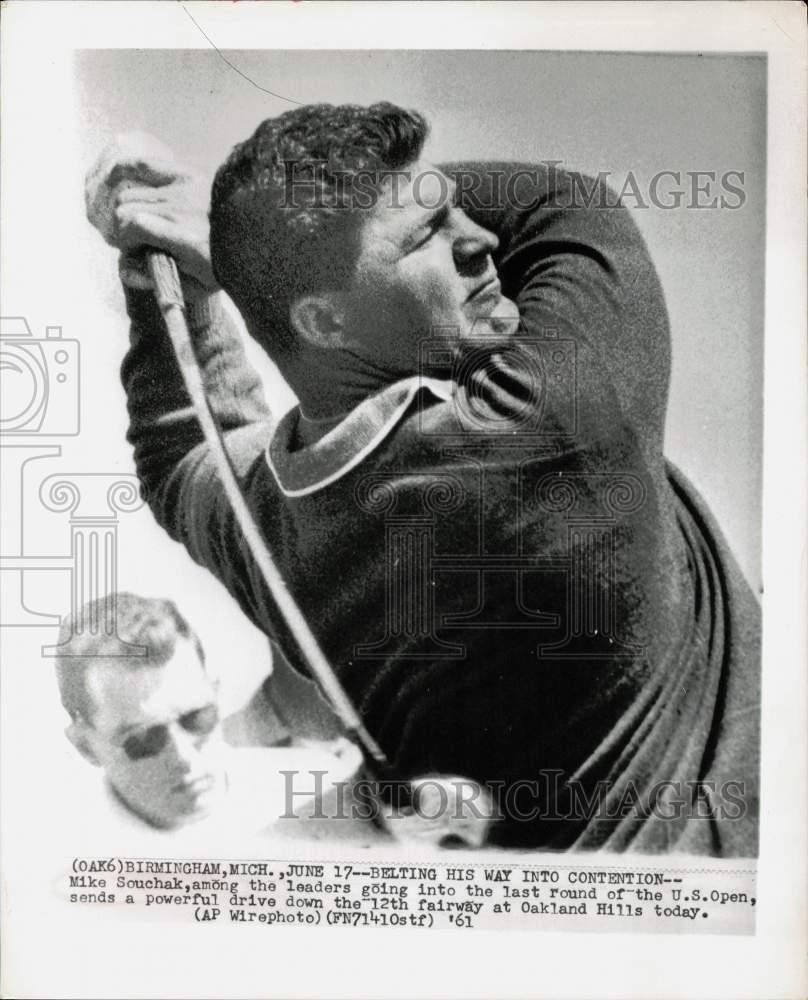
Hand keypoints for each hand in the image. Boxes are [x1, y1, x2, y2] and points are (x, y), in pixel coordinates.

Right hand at [85, 131, 217, 300]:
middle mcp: (180, 207)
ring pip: (131, 188)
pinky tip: (120, 181)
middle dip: (123, 226)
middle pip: (125, 206)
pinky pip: (146, 164)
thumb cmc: (228, 267)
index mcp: (183, 236)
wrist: (257, 240)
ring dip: (127, 206)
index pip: (131, 225)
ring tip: (138, 220)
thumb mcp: (196, 286)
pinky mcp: (188, 173)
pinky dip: (127, 171)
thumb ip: (157, 281)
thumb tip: (127, 271)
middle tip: (135, 239)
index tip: (135, 252)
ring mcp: (183, 186)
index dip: (125, 242)